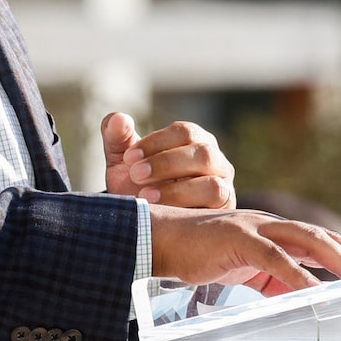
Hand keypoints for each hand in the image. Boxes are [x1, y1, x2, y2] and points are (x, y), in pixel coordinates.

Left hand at [102, 113, 232, 208]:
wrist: (141, 221)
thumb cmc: (136, 185)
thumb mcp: (121, 162)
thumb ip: (117, 138)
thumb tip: (118, 118)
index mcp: (193, 140)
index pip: (184, 132)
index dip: (156, 142)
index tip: (129, 157)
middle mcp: (214, 161)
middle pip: (203, 153)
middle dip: (166, 163)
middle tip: (136, 174)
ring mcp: (224, 187)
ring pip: (212, 183)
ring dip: (177, 190)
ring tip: (145, 196)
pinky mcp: (223, 211)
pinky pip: (213, 208)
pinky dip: (186, 207)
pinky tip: (162, 213)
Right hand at [147, 207, 340, 294]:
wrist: (157, 242)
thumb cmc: (194, 256)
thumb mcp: (240, 270)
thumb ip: (268, 280)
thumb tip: (296, 298)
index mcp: (268, 231)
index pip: (316, 238)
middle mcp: (267, 225)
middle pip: (319, 235)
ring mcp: (253, 229)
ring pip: (305, 240)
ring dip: (335, 260)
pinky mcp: (238, 240)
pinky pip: (275, 260)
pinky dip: (298, 277)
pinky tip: (315, 293)